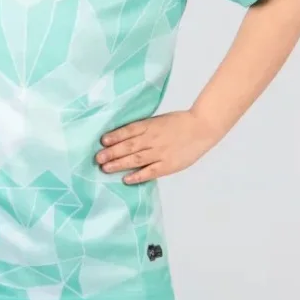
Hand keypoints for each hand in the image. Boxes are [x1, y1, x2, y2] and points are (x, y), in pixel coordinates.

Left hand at [95, 110, 221, 183]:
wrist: (202, 128)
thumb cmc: (179, 123)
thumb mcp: (159, 120)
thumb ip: (143, 128)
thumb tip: (123, 136)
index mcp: (150, 125)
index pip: (129, 131)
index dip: (115, 136)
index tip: (102, 141)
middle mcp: (153, 139)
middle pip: (129, 146)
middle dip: (112, 153)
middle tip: (98, 158)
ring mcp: (160, 153)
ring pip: (136, 159)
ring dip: (119, 164)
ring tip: (105, 168)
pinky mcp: (168, 165)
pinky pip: (150, 172)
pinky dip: (137, 176)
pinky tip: (126, 179)